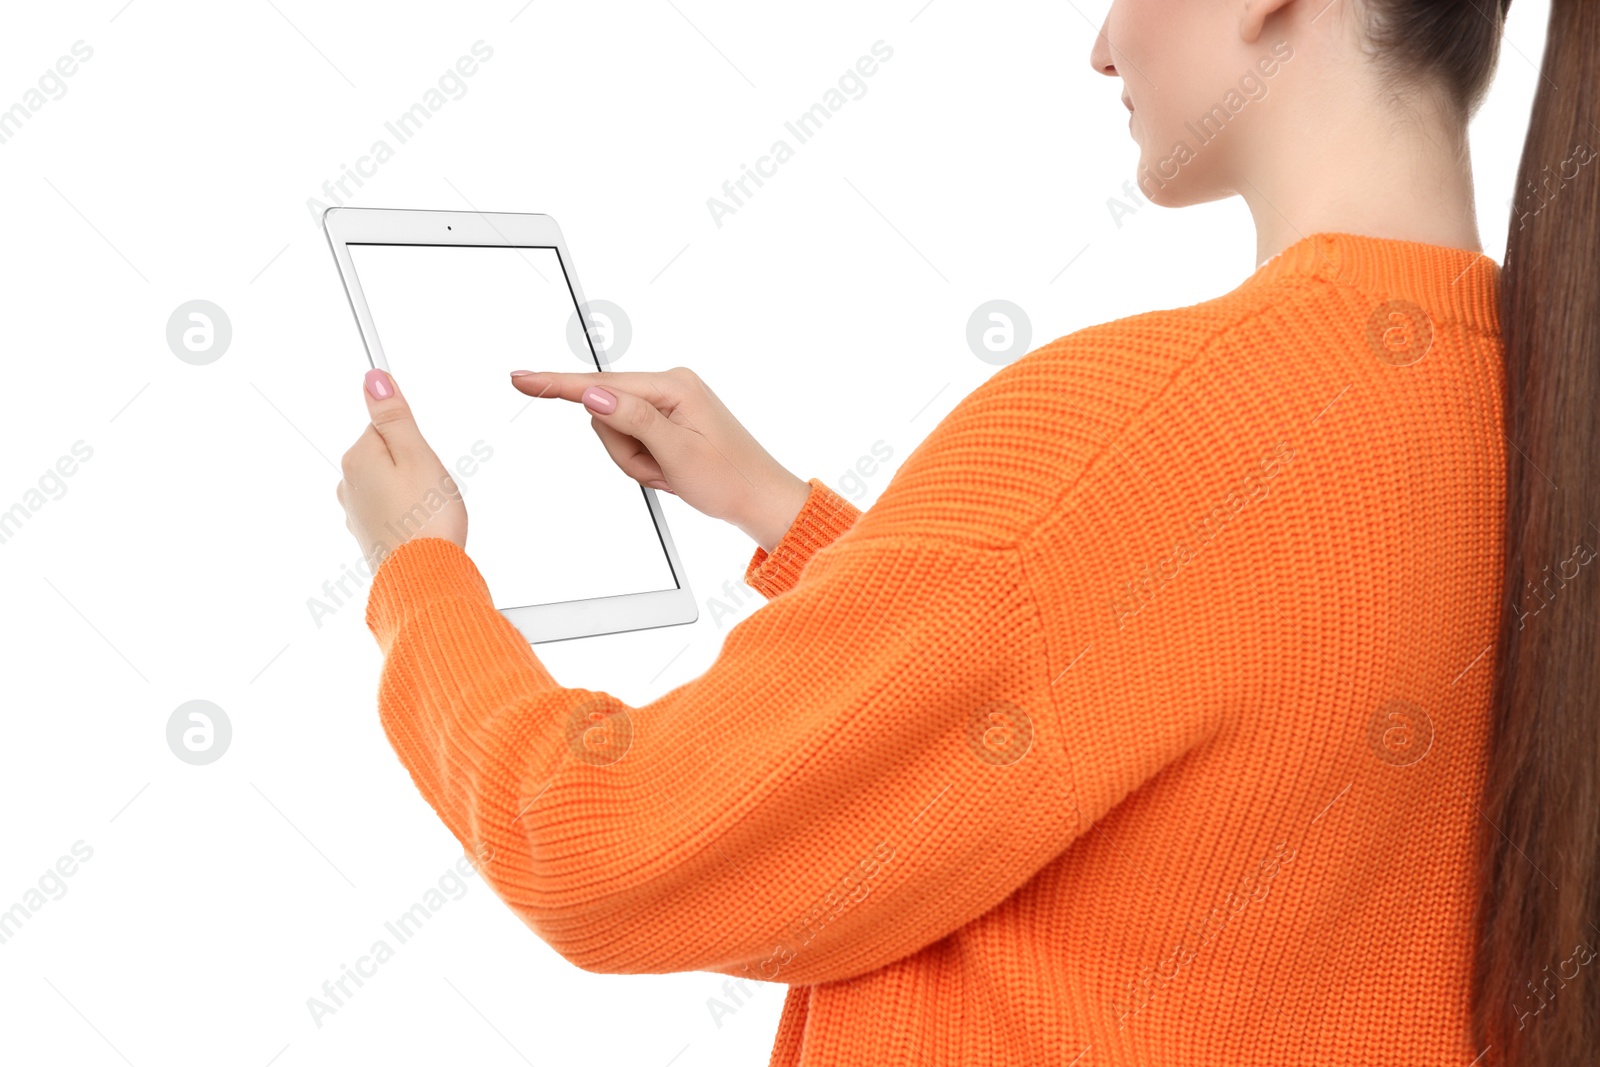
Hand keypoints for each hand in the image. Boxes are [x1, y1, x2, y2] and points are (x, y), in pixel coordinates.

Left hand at [336, 368, 467, 571]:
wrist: (426, 581)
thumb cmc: (427, 520)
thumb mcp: (418, 455)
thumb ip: (395, 416)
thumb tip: (373, 379)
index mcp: (357, 459)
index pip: (385, 425)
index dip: (414, 438)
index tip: (425, 459)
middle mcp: (348, 483)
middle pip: (387, 453)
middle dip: (415, 464)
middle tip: (433, 487)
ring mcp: (355, 511)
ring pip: (390, 481)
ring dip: (413, 490)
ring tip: (430, 511)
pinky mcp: (368, 533)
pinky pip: (391, 508)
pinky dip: (408, 512)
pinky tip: (422, 527)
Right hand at [509, 366, 809, 551]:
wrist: (760, 499)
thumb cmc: (729, 479)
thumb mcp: (677, 453)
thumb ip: (633, 420)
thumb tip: (593, 393)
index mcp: (673, 386)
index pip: (601, 385)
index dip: (557, 385)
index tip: (521, 377)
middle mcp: (669, 386)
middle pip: (606, 414)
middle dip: (625, 452)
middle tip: (660, 472)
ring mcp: (667, 404)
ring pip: (615, 432)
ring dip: (636, 462)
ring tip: (670, 474)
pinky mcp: (666, 421)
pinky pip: (632, 441)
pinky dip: (645, 463)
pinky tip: (671, 472)